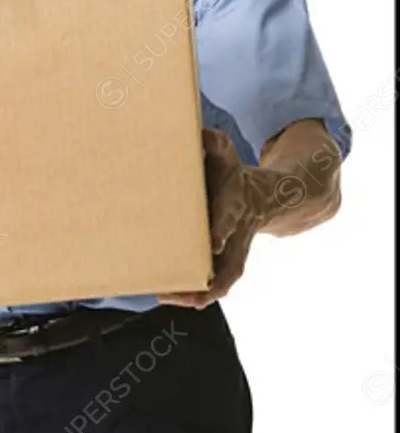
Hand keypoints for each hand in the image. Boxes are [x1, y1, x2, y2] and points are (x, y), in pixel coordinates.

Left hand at [159, 128, 272, 308]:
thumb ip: (214, 144)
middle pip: (232, 261)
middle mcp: (237, 234)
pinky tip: (173, 297)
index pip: (230, 217)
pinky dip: (197, 294)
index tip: (214, 241)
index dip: (223, 228)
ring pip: (223, 279)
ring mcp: (233, 251)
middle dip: (214, 276)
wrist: (261, 198)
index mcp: (235, 205)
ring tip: (170, 297)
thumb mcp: (226, 154)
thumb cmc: (232, 175)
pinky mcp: (224, 261)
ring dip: (199, 293)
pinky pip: (215, 283)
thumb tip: (201, 135)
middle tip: (193, 288)